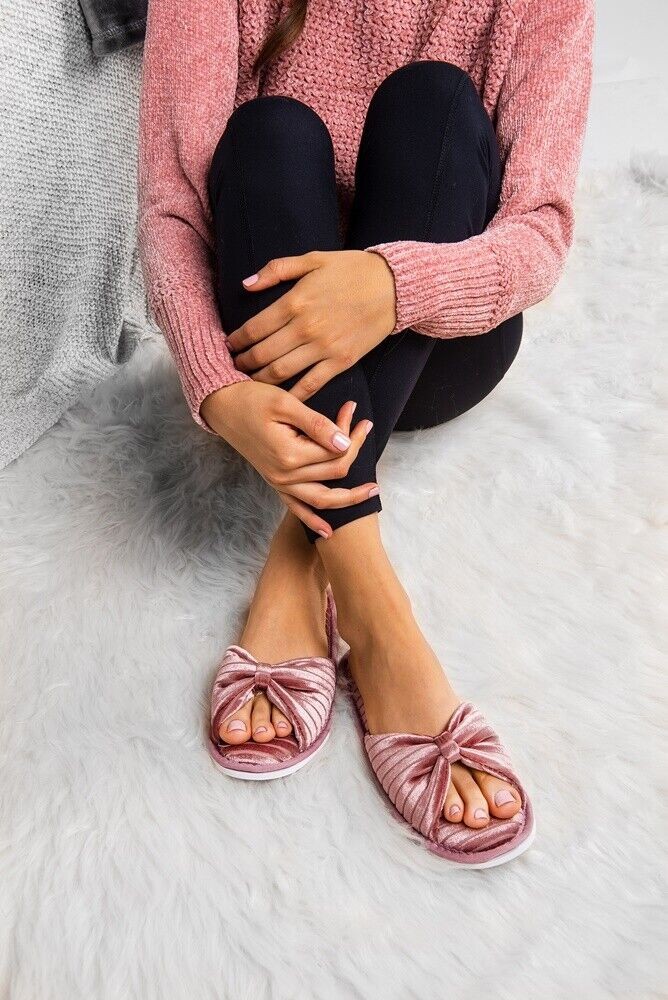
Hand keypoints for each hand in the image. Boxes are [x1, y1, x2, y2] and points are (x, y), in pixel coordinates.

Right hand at [200, 382, 376, 536]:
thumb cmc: (252, 399)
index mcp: (288, 455)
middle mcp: (284, 475)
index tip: (355, 410)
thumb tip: (345, 444)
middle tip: (366, 426)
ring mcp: (278, 483)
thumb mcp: (286, 403)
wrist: (223, 407)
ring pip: (322, 498)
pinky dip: (313, 521)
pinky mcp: (275, 484)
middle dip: (355, 450)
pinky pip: (297, 508)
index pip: (334, 452)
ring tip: (373, 490)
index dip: (350, 434)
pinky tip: (329, 532)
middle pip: (334, 473)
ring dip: (349, 497)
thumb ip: (317, 425)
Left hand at [225, 250, 396, 400]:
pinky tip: (281, 397)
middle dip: (243, 363)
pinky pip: (310, 385)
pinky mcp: (340, 362)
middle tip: (234, 366)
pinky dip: (292, 395)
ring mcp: (323, 348)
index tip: (229, 345)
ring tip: (250, 381)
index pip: (253, 328)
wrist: (393, 287)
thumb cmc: (351, 270)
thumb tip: (246, 284)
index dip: (236, 340)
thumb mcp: (312, 259)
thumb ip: (276, 270)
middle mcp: (305, 328)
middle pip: (262, 354)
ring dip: (260, 380)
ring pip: (281, 373)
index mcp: (294, 302)